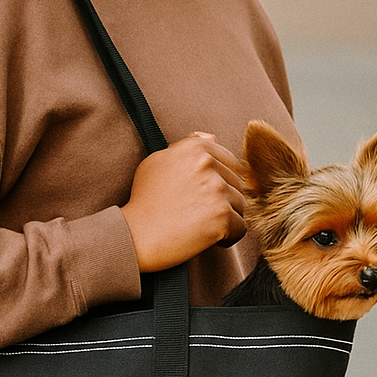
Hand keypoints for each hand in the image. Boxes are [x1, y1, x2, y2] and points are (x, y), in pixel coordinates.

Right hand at [120, 132, 246, 271]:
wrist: (135, 236)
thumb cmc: (144, 201)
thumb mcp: (157, 163)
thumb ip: (186, 147)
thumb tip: (212, 137)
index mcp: (195, 148)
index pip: (229, 161)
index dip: (219, 182)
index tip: (201, 196)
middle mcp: (208, 164)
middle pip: (237, 184)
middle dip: (224, 201)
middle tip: (198, 214)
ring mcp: (216, 189)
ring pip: (241, 205)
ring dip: (226, 218)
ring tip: (202, 226)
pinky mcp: (222, 216)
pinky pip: (240, 228)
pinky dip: (228, 237)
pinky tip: (209, 239)